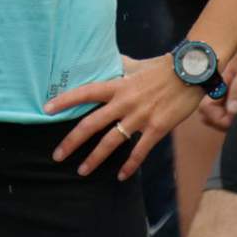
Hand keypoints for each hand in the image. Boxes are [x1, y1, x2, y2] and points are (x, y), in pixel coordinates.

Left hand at [44, 53, 201, 180]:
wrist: (190, 73)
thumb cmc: (162, 68)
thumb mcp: (136, 64)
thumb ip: (120, 65)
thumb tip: (108, 59)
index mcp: (117, 85)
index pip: (85, 93)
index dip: (65, 101)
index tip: (47, 109)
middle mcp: (124, 102)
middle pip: (91, 124)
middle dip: (72, 141)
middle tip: (57, 155)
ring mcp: (140, 117)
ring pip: (111, 142)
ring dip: (95, 159)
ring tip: (82, 171)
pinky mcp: (156, 128)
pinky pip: (139, 151)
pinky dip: (130, 165)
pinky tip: (122, 176)